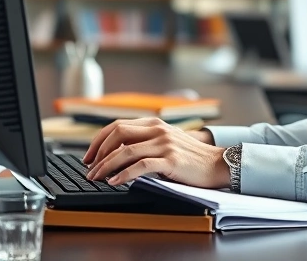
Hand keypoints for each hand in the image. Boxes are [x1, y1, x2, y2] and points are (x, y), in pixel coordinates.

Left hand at [82, 118, 228, 187]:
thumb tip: (116, 154)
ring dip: (105, 165)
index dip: (98, 140)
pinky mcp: (171, 159)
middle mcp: (157, 130)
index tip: (88, 156)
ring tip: (96, 178)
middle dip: (97, 152)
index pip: (117, 126)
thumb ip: (145, 142)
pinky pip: (140, 165)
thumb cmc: (190, 157)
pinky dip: (123, 174)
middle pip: (117, 134)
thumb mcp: (166, 142)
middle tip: (88, 168)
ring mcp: (164, 143)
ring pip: (125, 151)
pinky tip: (114, 182)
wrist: (217, 164)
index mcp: (154, 124)